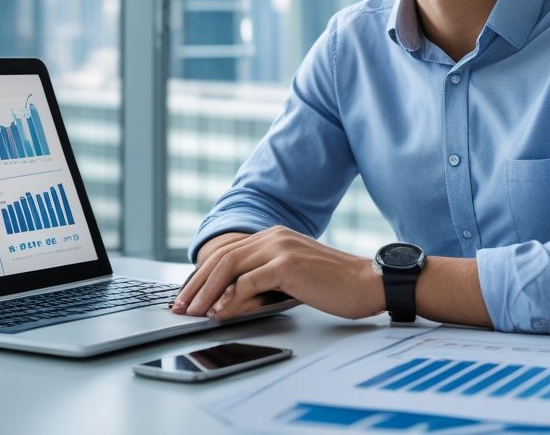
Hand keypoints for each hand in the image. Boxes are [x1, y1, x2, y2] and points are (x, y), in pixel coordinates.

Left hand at [171, 226, 384, 321]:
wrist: (369, 282)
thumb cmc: (336, 286)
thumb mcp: (293, 278)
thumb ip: (263, 282)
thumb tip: (229, 301)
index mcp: (273, 236)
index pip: (226, 254)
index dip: (202, 276)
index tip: (187, 297)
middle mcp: (273, 236)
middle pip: (221, 259)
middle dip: (195, 285)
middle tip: (180, 307)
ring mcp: (280, 248)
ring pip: (229, 268)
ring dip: (206, 293)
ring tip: (193, 312)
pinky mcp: (287, 264)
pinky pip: (248, 283)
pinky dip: (230, 299)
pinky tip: (220, 313)